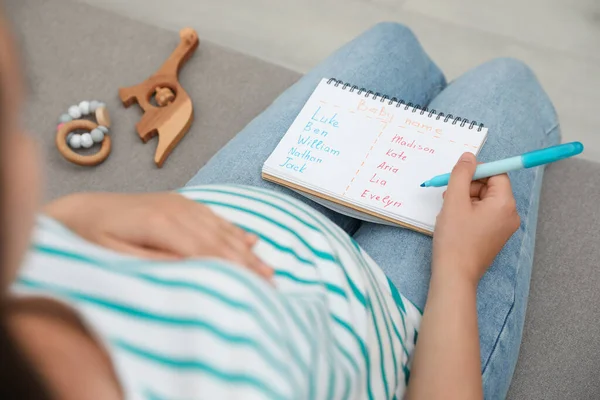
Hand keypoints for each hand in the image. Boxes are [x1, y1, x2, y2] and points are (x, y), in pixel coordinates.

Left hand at [43, 192, 272, 278]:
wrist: (80, 210)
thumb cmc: (91, 238)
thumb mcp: (113, 255)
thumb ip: (154, 262)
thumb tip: (191, 269)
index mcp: (162, 224)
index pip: (207, 251)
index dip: (233, 270)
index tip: (254, 288)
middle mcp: (177, 210)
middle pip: (220, 240)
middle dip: (247, 263)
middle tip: (271, 284)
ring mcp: (180, 204)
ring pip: (221, 229)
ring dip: (245, 250)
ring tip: (266, 268)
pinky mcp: (180, 203)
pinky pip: (213, 217)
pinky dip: (233, 230)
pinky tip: (248, 239)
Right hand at [433, 152, 519, 283]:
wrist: (455, 274)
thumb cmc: (455, 239)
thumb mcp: (454, 200)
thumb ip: (462, 174)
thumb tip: (469, 156)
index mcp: (505, 204)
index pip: (496, 174)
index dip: (476, 171)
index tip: (457, 177)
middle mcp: (510, 215)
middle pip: (490, 187)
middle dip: (468, 187)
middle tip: (448, 196)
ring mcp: (503, 228)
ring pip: (485, 201)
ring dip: (466, 200)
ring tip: (449, 211)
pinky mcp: (494, 237)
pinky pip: (484, 215)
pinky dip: (468, 213)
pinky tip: (454, 221)